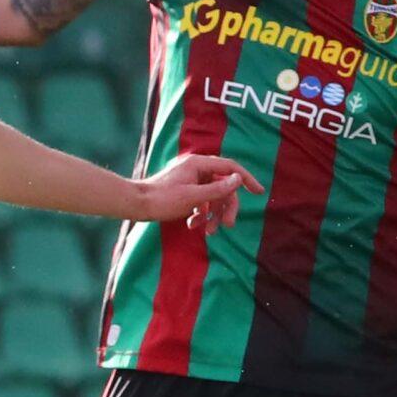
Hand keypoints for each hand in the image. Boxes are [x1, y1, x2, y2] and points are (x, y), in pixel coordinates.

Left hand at [132, 152, 257, 232]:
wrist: (136, 205)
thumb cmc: (162, 200)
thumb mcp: (193, 197)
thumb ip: (217, 189)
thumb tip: (238, 180)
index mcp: (199, 164)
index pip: (230, 168)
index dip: (246, 179)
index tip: (259, 192)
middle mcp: (196, 169)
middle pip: (223, 186)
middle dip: (227, 207)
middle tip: (228, 225)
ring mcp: (190, 180)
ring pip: (212, 197)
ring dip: (214, 215)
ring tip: (210, 232)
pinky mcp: (184, 192)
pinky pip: (201, 202)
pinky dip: (201, 215)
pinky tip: (193, 226)